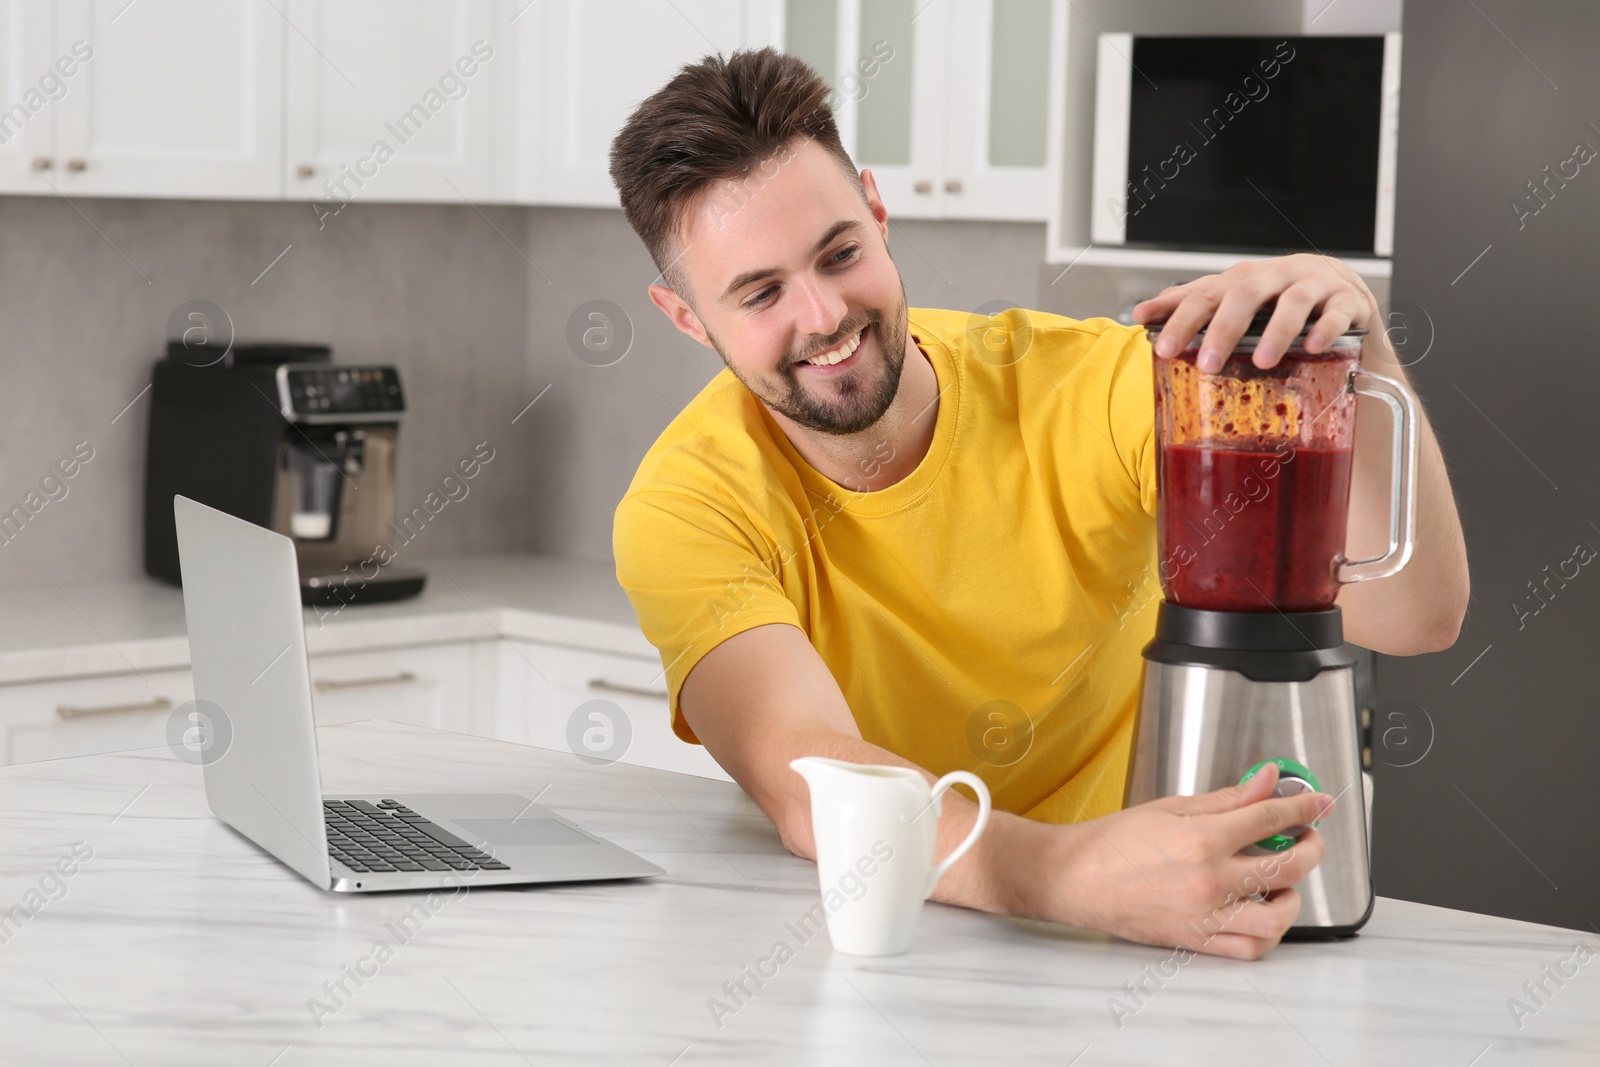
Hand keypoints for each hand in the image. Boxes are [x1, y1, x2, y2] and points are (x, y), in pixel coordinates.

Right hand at [1043, 761, 1334, 959]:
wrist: (1074, 878)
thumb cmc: (1113, 842)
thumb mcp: (1171, 808)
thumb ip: (1227, 798)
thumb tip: (1265, 781)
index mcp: (1202, 840)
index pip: (1271, 819)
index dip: (1302, 807)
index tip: (1317, 802)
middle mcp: (1210, 882)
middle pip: (1287, 868)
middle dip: (1310, 847)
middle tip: (1308, 837)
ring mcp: (1205, 917)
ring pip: (1277, 918)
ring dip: (1293, 897)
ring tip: (1285, 881)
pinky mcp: (1196, 941)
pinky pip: (1248, 948)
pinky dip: (1267, 933)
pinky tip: (1261, 912)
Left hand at [1132, 253, 1385, 373]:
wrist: (1343, 296)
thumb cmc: (1278, 302)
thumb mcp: (1233, 302)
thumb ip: (1191, 305)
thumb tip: (1139, 313)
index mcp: (1243, 279)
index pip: (1205, 294)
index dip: (1180, 318)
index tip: (1161, 348)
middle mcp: (1276, 276)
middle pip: (1245, 294)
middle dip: (1224, 329)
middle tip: (1208, 364)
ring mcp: (1314, 284)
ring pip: (1293, 301)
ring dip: (1276, 331)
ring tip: (1261, 362)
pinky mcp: (1348, 300)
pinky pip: (1336, 312)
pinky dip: (1325, 329)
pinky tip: (1313, 347)